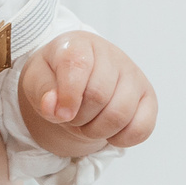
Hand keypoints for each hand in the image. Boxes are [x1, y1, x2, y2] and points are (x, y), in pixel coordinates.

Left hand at [17, 32, 156, 150]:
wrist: (76, 77)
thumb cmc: (55, 76)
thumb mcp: (36, 79)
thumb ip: (42, 91)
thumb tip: (54, 108)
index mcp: (80, 45)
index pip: (77, 66)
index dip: (68, 97)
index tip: (60, 114)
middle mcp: (112, 56)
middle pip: (98, 96)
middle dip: (78, 118)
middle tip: (71, 116)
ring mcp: (134, 76)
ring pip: (120, 115)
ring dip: (96, 131)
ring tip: (86, 123)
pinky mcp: (148, 98)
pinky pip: (142, 128)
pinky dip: (121, 139)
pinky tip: (108, 132)